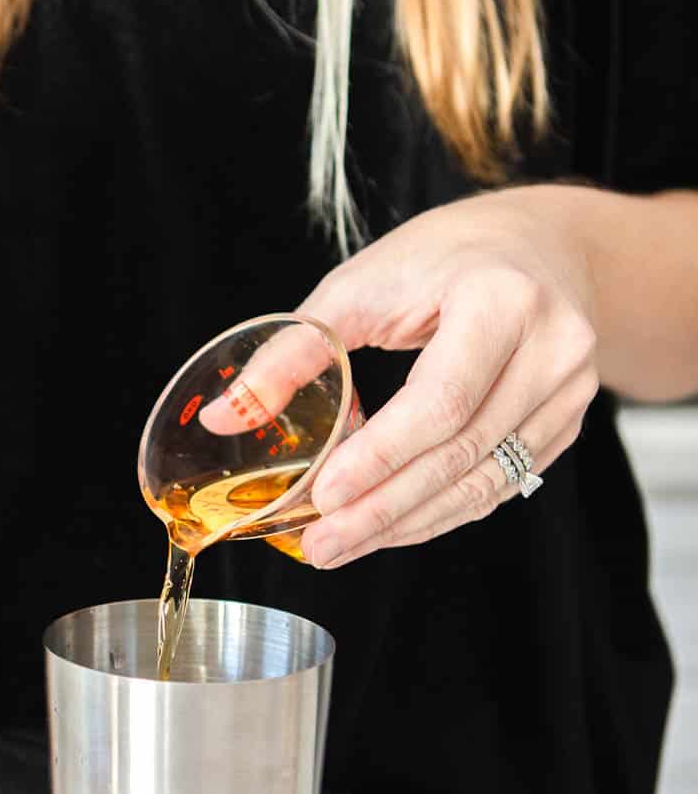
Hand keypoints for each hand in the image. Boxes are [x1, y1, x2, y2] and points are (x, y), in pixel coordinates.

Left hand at [272, 188, 600, 566]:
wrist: (537, 246)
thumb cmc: (441, 258)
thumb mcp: (360, 286)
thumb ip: (293, 351)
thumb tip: (223, 418)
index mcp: (502, 299)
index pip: (441, 400)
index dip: (381, 456)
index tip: (325, 496)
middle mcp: (552, 348)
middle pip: (462, 452)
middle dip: (384, 508)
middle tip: (321, 544)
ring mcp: (570, 391)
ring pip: (484, 482)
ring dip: (408, 523)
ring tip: (341, 546)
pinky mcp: (566, 423)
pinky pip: (501, 485)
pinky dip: (441, 513)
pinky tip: (390, 528)